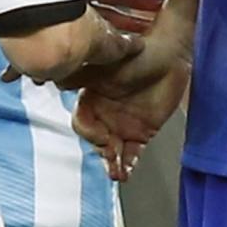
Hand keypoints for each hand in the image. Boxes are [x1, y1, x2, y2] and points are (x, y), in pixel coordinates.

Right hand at [68, 0, 201, 178]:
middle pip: (85, 111)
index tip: (79, 93)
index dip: (78, 84)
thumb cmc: (174, 32)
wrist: (181, 64)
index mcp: (106, 62)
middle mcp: (102, 89)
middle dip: (90, 126)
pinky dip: (119, 164)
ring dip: (104, 150)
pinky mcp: (130, 132)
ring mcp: (113, 114)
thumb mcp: (181, 2)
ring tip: (115, 163)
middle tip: (99, 134)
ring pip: (98, 136)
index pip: (84, 75)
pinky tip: (123, 173)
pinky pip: (118, 153)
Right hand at [73, 51, 189, 180]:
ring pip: (111, 150)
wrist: (169, 55)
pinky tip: (126, 172)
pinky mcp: (142, 133)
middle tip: (109, 151)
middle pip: (94, 139)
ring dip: (110, 163)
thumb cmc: (137, 54)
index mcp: (91, 99)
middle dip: (100, 149)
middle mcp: (104, 114)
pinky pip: (132, 154)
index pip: (81, 121)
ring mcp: (122, 125)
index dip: (88, 131)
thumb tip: (57, 80)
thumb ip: (81, 75)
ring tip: (114, 172)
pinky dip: (128, 165)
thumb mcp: (105, 63)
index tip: (100, 134)